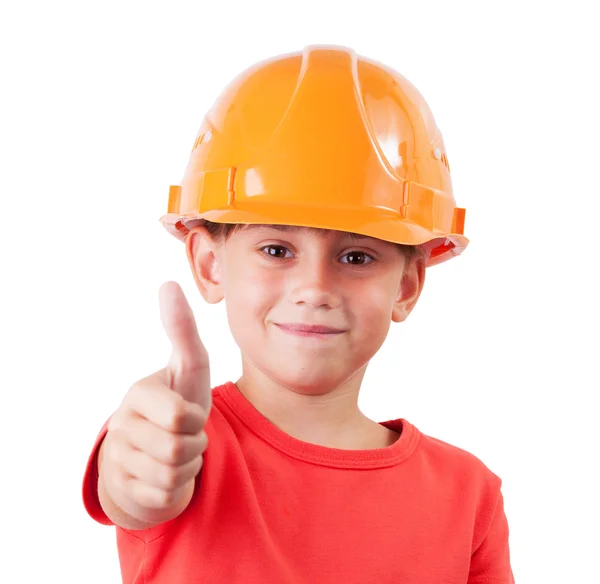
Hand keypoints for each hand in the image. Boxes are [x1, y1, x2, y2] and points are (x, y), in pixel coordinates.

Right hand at [100, 282, 210, 523]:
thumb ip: (182, 330)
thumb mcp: (189, 369)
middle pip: (179, 448)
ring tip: (177, 452)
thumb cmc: (179, 404)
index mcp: (139, 394)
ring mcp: (118, 459)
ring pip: (173, 474)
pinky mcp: (121, 490)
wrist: (158, 452)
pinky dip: (177, 488)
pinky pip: (165, 496)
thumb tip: (168, 282)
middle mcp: (121, 424)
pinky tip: (166, 474)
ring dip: (187, 466)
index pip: (182, 418)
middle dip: (194, 445)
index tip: (187, 413)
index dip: (196, 420)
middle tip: (184, 435)